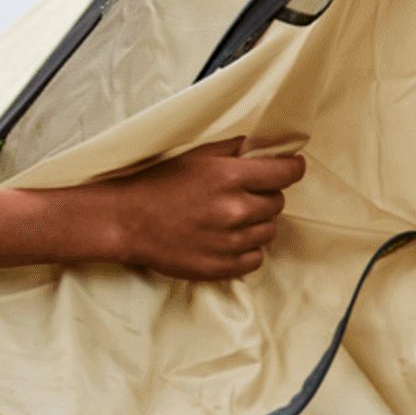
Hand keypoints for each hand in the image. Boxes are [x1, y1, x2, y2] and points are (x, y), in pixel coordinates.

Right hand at [81, 139, 306, 281]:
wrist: (124, 221)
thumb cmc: (158, 184)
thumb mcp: (196, 156)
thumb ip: (235, 150)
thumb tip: (269, 147)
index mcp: (230, 177)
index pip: (287, 173)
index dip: (291, 169)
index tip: (289, 169)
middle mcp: (234, 210)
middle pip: (278, 202)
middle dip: (264, 197)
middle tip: (239, 196)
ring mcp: (229, 242)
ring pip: (269, 231)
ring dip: (256, 224)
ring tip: (228, 219)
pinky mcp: (222, 267)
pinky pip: (256, 258)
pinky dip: (246, 250)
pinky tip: (226, 240)